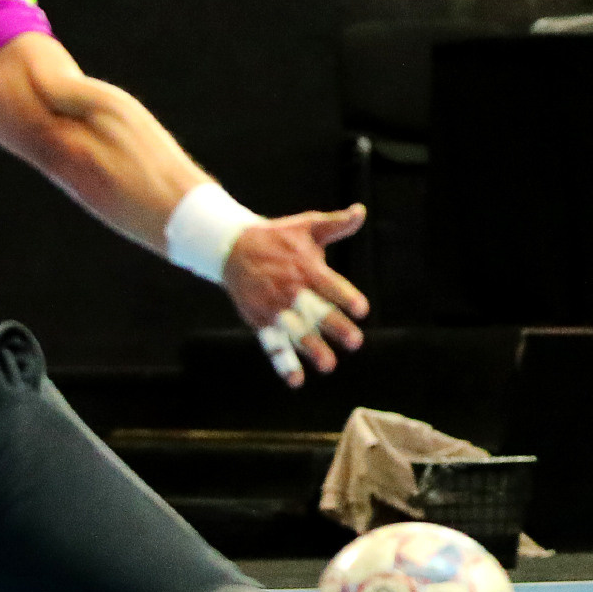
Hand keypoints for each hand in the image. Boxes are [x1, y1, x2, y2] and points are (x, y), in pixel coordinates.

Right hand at [223, 206, 368, 385]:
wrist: (231, 247)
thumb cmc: (278, 237)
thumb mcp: (307, 226)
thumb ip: (337, 224)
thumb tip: (361, 211)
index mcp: (306, 267)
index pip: (330, 285)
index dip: (346, 297)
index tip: (362, 310)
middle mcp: (290, 289)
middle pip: (315, 311)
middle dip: (335, 327)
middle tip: (355, 342)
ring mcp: (273, 307)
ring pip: (294, 331)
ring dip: (311, 349)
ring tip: (329, 365)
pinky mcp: (259, 320)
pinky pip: (271, 344)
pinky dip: (282, 362)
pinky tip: (296, 380)